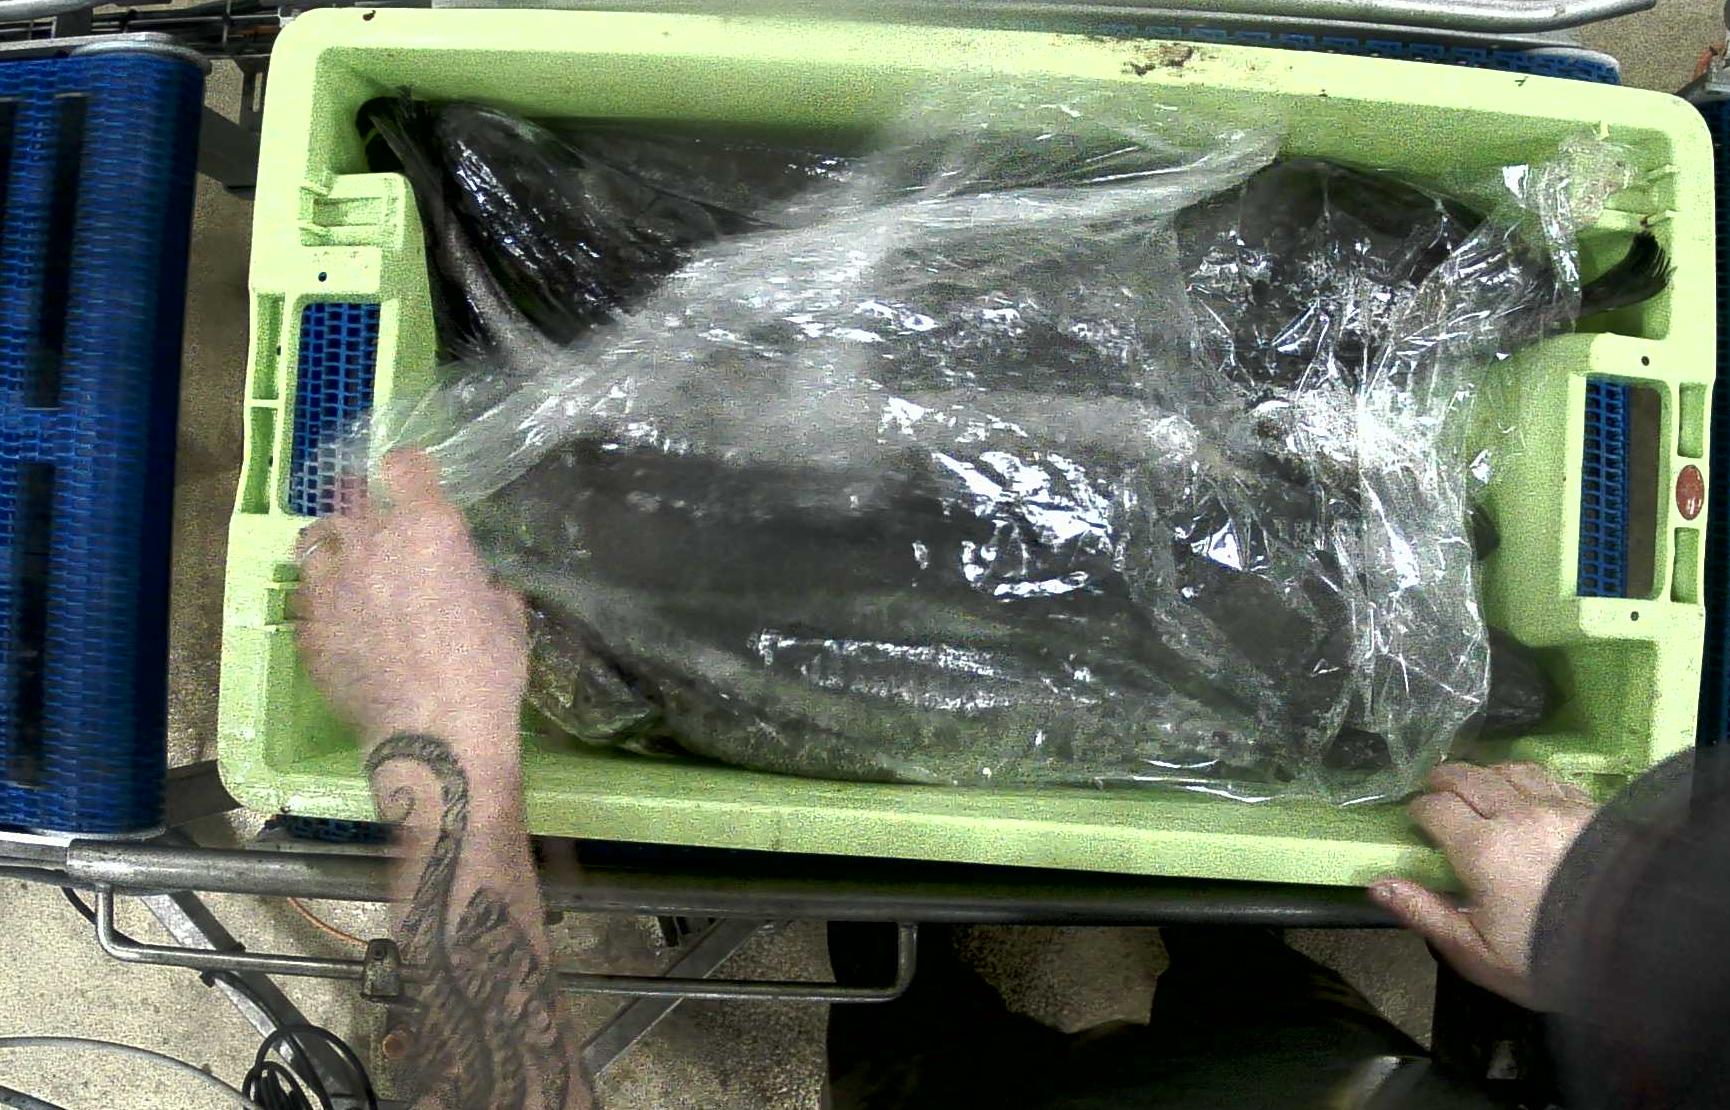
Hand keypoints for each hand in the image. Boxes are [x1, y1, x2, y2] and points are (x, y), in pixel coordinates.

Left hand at [294, 449, 528, 761]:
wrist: (436, 734)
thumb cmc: (487, 671)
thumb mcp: (507, 617)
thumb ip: (485, 585)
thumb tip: (479, 585)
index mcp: (429, 529)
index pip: (405, 466)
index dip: (408, 471)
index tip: (412, 483)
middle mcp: (372, 543)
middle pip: (349, 502)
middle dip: (365, 518)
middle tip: (382, 543)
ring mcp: (331, 585)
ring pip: (315, 544)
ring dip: (332, 553)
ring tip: (347, 576)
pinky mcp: (308, 627)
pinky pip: (306, 601)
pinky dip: (320, 605)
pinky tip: (339, 627)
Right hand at [1370, 762, 1594, 1006]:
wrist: (1638, 947)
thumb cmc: (1548, 958)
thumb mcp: (1477, 953)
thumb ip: (1426, 914)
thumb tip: (1377, 884)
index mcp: (1480, 848)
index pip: (1435, 808)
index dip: (1420, 810)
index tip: (1416, 819)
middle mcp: (1514, 814)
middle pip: (1468, 777)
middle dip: (1444, 779)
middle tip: (1435, 788)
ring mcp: (1556, 807)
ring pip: (1508, 769)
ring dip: (1485, 772)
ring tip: (1478, 781)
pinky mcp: (1590, 808)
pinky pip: (1548, 777)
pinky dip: (1526, 775)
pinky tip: (1525, 786)